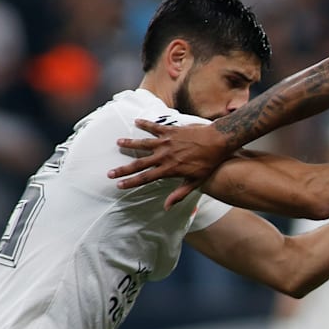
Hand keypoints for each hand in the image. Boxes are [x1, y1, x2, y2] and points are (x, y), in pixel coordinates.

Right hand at [109, 120, 231, 208]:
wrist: (218, 141)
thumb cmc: (209, 163)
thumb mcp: (196, 181)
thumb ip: (180, 193)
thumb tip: (167, 207)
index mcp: (169, 169)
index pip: (146, 178)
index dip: (131, 182)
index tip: (119, 185)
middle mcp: (165, 155)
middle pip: (139, 163)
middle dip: (123, 169)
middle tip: (110, 172)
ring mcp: (167, 142)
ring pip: (144, 143)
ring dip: (130, 143)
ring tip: (117, 143)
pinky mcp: (171, 130)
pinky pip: (155, 126)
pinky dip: (145, 124)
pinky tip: (136, 121)